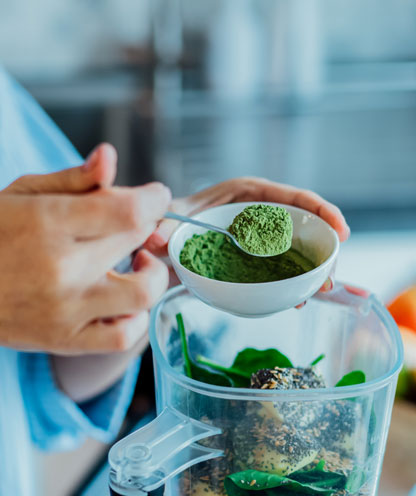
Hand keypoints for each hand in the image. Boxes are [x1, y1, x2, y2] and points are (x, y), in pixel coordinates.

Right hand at [0, 144, 170, 355]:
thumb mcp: (18, 194)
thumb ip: (72, 178)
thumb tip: (110, 156)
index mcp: (48, 223)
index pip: (129, 209)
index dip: (153, 197)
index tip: (152, 194)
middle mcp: (62, 268)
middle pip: (137, 240)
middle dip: (146, 224)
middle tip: (128, 221)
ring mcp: (67, 309)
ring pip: (143, 293)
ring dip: (152, 272)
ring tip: (137, 260)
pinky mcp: (67, 340)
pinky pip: (125, 337)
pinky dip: (136, 317)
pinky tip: (122, 298)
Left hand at [143, 176, 349, 296]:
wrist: (157, 245)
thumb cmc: (166, 222)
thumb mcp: (165, 221)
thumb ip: (161, 227)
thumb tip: (155, 238)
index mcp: (244, 193)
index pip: (291, 196)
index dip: (321, 210)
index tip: (340, 230)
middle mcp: (258, 213)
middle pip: (302, 224)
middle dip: (324, 247)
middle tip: (329, 278)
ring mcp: (260, 238)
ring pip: (296, 249)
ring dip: (312, 270)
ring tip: (318, 292)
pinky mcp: (256, 260)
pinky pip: (280, 270)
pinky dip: (291, 284)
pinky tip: (296, 302)